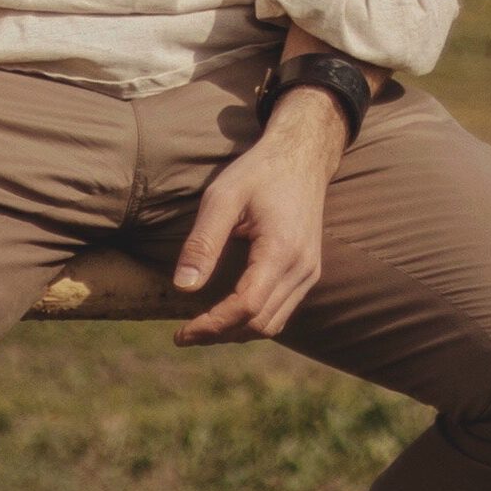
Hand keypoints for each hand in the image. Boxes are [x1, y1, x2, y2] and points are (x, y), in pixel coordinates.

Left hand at [168, 94, 345, 345]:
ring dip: (236, 333)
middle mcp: (302, 269)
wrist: (302, 156)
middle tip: (184, 334)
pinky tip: (227, 314)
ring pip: (273, 324)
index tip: (181, 333)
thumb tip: (183, 287)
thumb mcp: (222, 198)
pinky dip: (253, 321)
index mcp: (282, 251)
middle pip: (260, 323)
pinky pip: (282, 310)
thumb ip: (203, 242)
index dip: (212, 325)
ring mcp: (309, 272)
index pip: (247, 306)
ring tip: (201, 328)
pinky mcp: (308, 272)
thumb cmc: (259, 172)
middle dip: (220, 334)